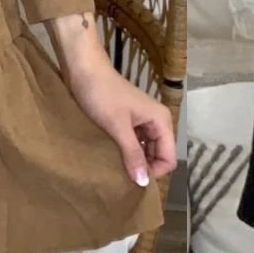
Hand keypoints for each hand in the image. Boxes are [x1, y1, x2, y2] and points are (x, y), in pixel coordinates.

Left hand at [48, 13, 176, 187]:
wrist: (83, 69)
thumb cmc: (102, 95)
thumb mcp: (118, 126)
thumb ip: (133, 154)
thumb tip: (144, 183)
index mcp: (161, 120)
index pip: (169, 157)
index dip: (154, 171)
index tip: (132, 178)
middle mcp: (156, 121)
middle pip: (158, 155)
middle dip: (144, 168)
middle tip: (122, 178)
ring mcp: (141, 121)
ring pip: (145, 151)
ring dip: (133, 162)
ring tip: (115, 171)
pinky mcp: (127, 121)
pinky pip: (134, 143)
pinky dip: (126, 153)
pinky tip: (112, 159)